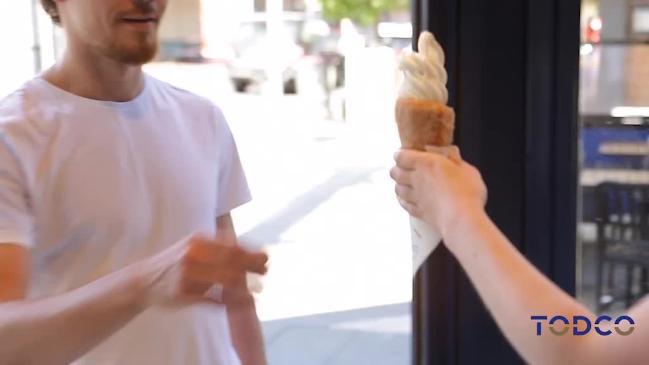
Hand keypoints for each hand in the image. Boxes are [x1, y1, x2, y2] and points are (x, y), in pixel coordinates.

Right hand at [137, 233, 267, 307]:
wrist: (144, 280)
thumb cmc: (177, 261)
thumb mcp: (195, 246)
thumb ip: (218, 246)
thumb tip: (250, 249)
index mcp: (198, 241)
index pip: (232, 245)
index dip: (252, 252)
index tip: (267, 257)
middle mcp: (193, 255)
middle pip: (231, 260)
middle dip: (252, 266)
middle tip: (266, 271)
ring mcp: (187, 274)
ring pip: (224, 279)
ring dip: (244, 284)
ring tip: (257, 289)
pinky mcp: (183, 294)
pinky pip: (212, 298)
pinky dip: (229, 301)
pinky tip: (241, 302)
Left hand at [390, 146, 486, 238]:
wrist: (461, 219)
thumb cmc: (466, 192)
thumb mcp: (467, 169)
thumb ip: (455, 160)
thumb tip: (450, 152)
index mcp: (426, 164)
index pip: (402, 156)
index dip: (399, 155)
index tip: (400, 154)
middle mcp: (416, 179)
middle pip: (395, 173)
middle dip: (396, 169)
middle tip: (400, 168)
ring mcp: (415, 196)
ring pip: (398, 189)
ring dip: (398, 185)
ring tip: (402, 184)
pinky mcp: (418, 211)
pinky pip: (405, 204)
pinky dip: (403, 201)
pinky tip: (405, 200)